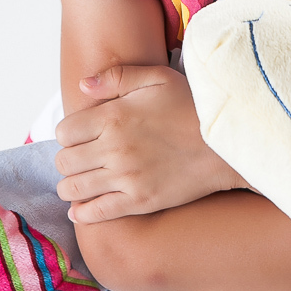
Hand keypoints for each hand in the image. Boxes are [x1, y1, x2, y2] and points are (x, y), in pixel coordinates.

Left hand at [54, 65, 255, 223]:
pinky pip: (95, 214)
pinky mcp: (139, 202)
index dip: (69, 133)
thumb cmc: (193, 106)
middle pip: (65, 162)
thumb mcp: (158, 78)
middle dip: (69, 159)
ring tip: (82, 180)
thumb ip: (117, 77)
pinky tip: (84, 207)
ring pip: (72, 189)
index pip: (64, 132)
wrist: (226, 142)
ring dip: (71, 185)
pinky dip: (82, 213)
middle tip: (82, 158)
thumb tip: (82, 85)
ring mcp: (125, 178)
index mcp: (114, 116)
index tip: (81, 135)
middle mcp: (114, 149)